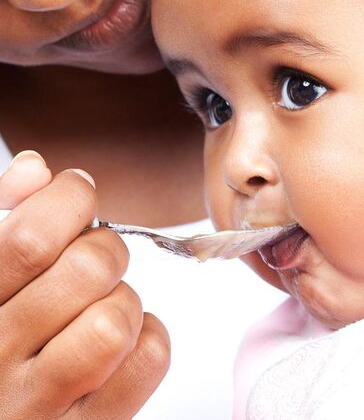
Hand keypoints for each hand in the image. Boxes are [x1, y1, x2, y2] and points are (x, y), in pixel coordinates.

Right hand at [0, 151, 169, 419]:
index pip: (31, 239)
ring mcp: (40, 403)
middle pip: (88, 270)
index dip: (71, 195)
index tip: (78, 189)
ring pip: (116, 321)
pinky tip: (124, 340)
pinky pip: (147, 361)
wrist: (3, 412)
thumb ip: (5, 217)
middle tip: (94, 256)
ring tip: (102, 305)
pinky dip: (149, 336)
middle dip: (106, 246)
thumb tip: (34, 168)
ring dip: (124, 299)